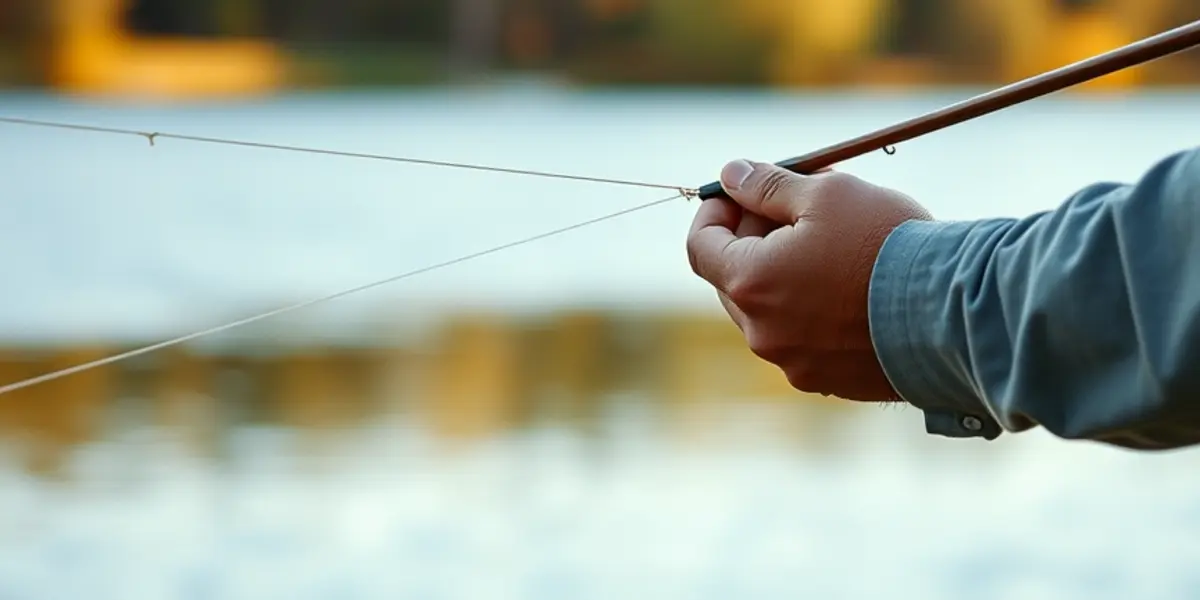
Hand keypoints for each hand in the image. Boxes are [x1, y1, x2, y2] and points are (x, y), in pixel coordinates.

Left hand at [686, 159, 932, 401]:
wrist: (954, 312)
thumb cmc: (887, 244)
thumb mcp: (826, 193)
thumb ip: (767, 186)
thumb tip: (730, 176)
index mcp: (750, 283)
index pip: (701, 247)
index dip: (714, 213)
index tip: (739, 192)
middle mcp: (762, 332)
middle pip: (734, 279)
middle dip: (754, 239)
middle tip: (795, 207)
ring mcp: (794, 363)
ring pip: (770, 311)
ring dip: (786, 275)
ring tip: (834, 243)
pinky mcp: (828, 382)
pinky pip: (803, 339)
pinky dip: (813, 310)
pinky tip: (853, 287)